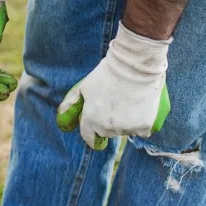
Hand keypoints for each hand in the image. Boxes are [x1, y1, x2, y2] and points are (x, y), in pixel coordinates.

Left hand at [56, 23, 171, 149]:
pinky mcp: (143, 127)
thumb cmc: (106, 74)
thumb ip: (72, 103)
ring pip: (124, 131)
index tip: (96, 127)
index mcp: (90, 120)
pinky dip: (141, 123)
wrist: (134, 68)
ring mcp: (126, 129)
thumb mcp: (84, 87)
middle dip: (108, 123)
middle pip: (106, 132)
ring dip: (125, 123)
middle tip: (115, 105)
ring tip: (128, 103)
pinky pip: (141, 131)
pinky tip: (141, 109)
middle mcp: (107, 129)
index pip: (88, 137)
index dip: (92, 132)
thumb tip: (61, 115)